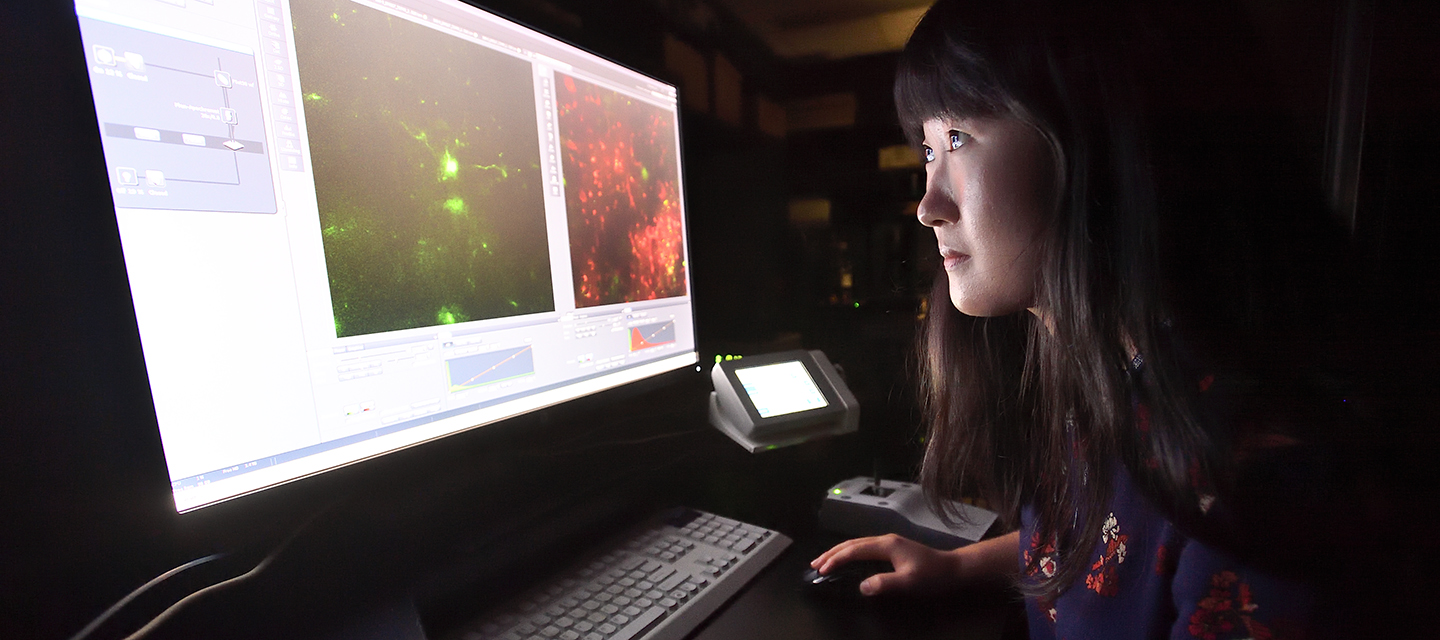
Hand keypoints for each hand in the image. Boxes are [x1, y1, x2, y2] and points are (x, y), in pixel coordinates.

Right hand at [809, 534, 963, 595]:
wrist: (954, 569)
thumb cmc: (933, 575)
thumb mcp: (909, 582)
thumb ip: (885, 583)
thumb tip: (862, 586)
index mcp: (886, 545)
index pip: (854, 550)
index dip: (836, 559)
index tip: (822, 570)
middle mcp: (886, 540)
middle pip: (852, 543)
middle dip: (831, 553)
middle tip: (815, 563)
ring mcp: (889, 543)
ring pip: (857, 544)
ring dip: (839, 552)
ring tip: (825, 560)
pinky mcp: (893, 548)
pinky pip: (864, 548)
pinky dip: (851, 553)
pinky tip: (848, 559)